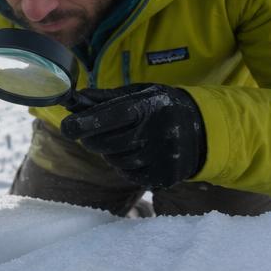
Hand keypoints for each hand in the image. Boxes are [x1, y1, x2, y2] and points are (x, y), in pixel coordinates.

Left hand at [60, 84, 206, 188]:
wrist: (203, 129)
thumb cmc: (161, 107)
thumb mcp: (140, 93)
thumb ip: (106, 97)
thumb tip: (74, 99)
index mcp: (150, 106)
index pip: (109, 116)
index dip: (84, 122)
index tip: (66, 126)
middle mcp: (157, 132)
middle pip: (105, 143)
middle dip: (90, 139)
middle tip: (87, 133)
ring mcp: (161, 157)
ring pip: (114, 160)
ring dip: (108, 152)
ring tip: (122, 140)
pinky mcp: (164, 176)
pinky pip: (127, 174)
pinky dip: (122, 165)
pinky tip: (134, 153)